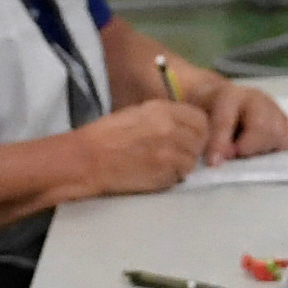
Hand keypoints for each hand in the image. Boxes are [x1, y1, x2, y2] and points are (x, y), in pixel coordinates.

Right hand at [72, 99, 213, 195]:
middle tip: (179, 152)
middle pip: (200, 139)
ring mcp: (169, 153)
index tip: (190, 135)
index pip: (200, 118)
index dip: (198, 128)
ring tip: (165, 164)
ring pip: (192, 160)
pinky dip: (173, 176)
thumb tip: (185, 126)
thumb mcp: (137, 113)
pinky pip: (180, 176)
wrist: (87, 159)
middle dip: (193, 146)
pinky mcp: (164, 175)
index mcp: (162, 110)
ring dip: (183, 163)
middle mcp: (170, 129)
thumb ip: (164, 117)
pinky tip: (157, 173)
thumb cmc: (107, 135)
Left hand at [191, 75, 287, 163]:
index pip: (226, 120)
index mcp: (228, 95)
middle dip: (248, 148)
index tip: (214, 163)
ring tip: (247, 150)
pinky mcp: (284, 118)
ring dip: (263, 148)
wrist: (217, 101)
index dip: (220, 143)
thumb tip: (217, 162)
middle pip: (262, 127)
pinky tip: (264, 148)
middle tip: (234, 155)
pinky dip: (280, 145)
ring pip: (279, 133)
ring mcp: (273, 107)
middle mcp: (255, 97)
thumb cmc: (206, 114)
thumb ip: (206, 139)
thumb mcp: (198, 124)